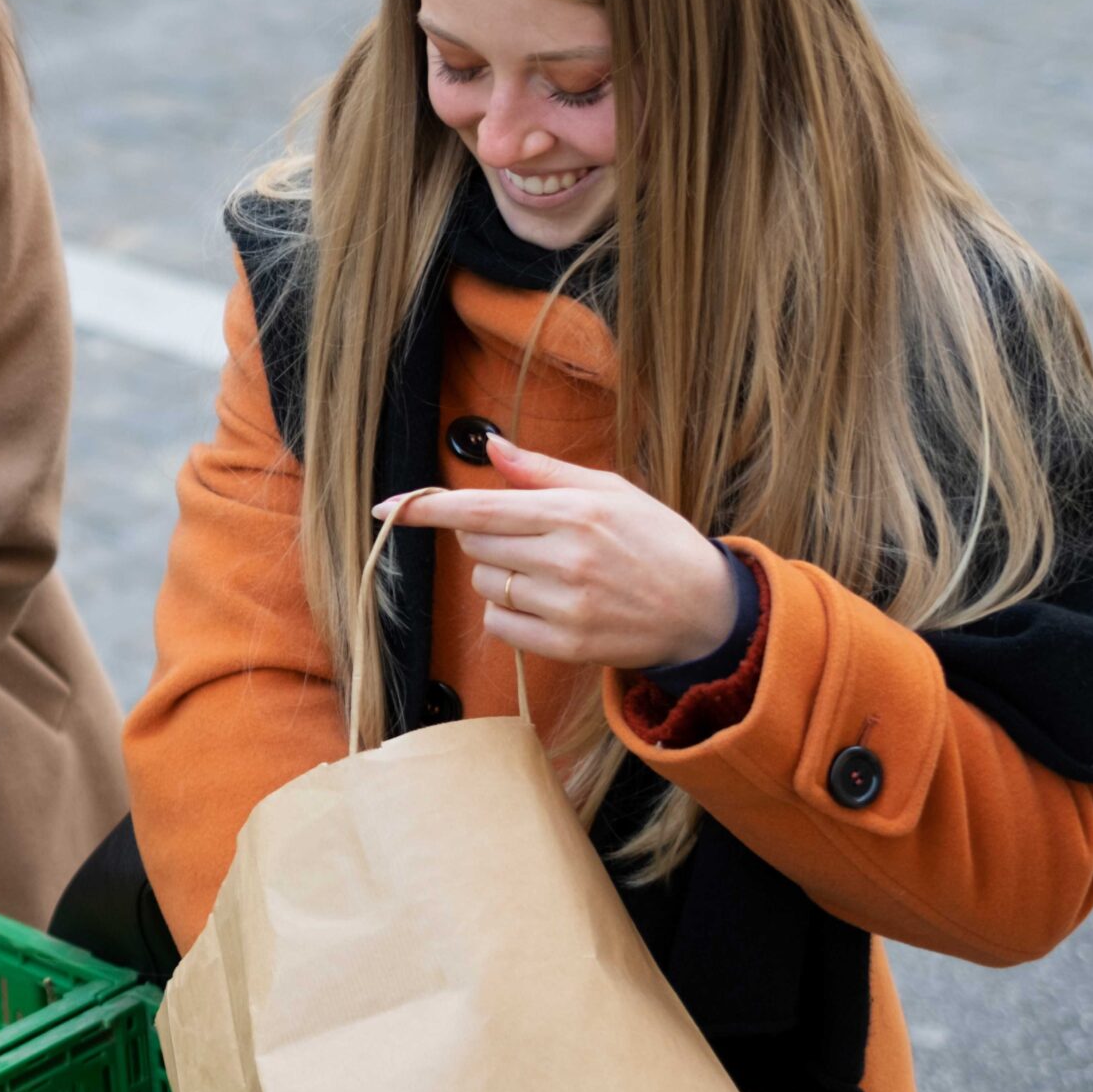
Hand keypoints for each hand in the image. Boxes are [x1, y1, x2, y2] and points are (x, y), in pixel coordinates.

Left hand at [374, 435, 735, 669]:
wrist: (705, 609)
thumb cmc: (654, 540)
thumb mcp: (610, 491)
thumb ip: (545, 471)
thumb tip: (492, 446)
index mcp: (574, 512)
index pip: (480, 507)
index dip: (427, 509)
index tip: (387, 507)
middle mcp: (567, 558)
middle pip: (476, 544)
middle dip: (487, 537)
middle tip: (530, 538)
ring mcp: (566, 606)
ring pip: (484, 585)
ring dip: (499, 577)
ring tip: (550, 573)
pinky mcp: (567, 646)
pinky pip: (499, 625)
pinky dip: (509, 614)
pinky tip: (547, 606)